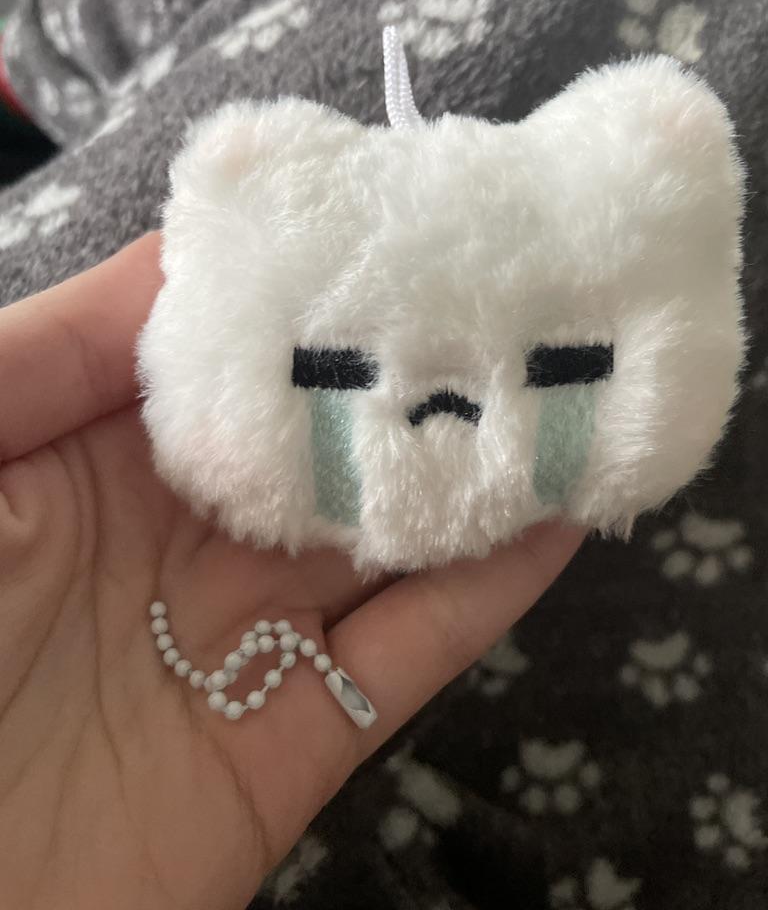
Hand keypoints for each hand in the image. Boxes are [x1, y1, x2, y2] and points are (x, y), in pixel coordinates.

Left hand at [0, 234, 582, 909]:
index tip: (395, 223)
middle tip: (515, 296)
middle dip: (409, 370)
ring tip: (564, 391)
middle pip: (318, 440)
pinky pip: (406, 653)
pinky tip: (555, 518)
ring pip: (381, 538)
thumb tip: (192, 252)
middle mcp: (179, 535)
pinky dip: (484, 589)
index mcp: (90, 457)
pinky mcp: (295, 742)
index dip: (303, 289)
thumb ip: (50, 352)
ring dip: (467, 471)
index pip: (224, 352)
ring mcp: (243, 638)